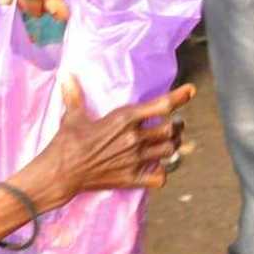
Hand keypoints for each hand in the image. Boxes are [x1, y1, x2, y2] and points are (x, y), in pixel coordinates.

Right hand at [30, 78, 194, 209]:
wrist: (62, 172)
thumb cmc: (66, 142)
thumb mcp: (72, 116)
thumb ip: (75, 96)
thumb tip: (67, 75)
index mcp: (123, 119)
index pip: (161, 106)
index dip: (179, 97)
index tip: (191, 90)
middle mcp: (134, 138)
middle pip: (171, 129)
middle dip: (178, 126)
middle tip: (177, 124)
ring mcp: (135, 159)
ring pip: (170, 151)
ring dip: (174, 145)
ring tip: (172, 142)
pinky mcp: (131, 178)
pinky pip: (160, 177)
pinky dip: (163, 173)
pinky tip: (158, 169)